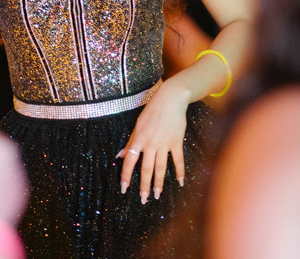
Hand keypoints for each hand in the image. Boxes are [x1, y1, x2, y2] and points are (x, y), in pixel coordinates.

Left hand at [117, 80, 190, 202]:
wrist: (170, 99)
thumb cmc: (152, 112)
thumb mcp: (137, 125)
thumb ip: (130, 142)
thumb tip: (119, 155)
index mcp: (138, 139)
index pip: (129, 161)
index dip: (126, 176)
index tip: (124, 188)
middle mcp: (150, 143)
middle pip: (146, 169)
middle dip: (144, 186)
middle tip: (143, 200)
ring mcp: (164, 143)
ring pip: (160, 167)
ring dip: (159, 183)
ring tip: (157, 195)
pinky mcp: (177, 142)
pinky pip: (178, 160)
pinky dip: (180, 171)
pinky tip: (180, 182)